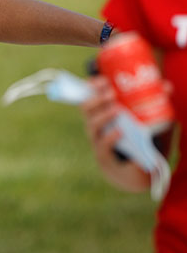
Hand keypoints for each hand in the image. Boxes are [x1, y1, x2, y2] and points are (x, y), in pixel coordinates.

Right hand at [80, 75, 152, 191]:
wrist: (131, 173)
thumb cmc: (135, 142)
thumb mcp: (141, 120)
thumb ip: (152, 103)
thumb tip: (167, 86)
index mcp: (99, 114)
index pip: (87, 96)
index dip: (90, 86)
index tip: (102, 79)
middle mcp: (94, 126)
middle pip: (85, 108)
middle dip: (97, 99)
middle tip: (112, 93)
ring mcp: (97, 141)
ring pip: (92, 126)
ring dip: (103, 116)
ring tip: (117, 110)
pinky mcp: (103, 157)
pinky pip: (102, 146)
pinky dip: (110, 138)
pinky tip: (120, 132)